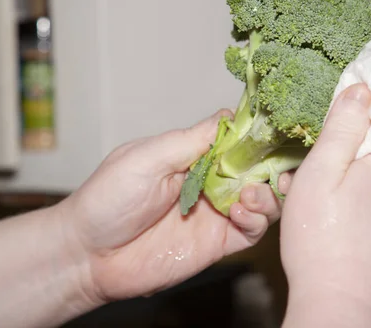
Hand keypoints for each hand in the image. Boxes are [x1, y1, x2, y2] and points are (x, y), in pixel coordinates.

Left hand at [56, 110, 282, 304]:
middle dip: (274, 165)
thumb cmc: (108, 198)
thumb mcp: (148, 157)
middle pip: (259, 169)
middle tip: (280, 166)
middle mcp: (212, 182)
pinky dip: (257, 218)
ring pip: (264, 199)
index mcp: (195, 156)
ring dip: (268, 193)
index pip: (238, 141)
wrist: (89, 254)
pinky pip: (253, 230)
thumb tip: (230, 116)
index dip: (258, 136)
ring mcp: (217, 212)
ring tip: (250, 193)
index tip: (274, 132)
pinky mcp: (219, 242)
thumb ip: (191, 140)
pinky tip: (238, 212)